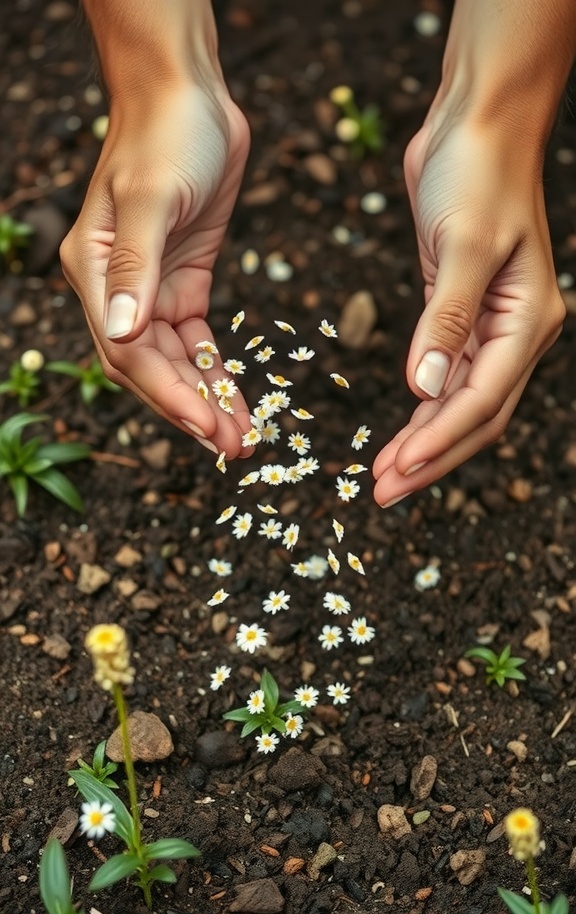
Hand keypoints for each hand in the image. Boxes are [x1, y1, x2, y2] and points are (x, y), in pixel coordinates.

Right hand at [60, 82, 251, 457]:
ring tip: (241, 436)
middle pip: (149, 368)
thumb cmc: (166, 135)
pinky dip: (215, 370)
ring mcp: (150, 287)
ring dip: (206, 398)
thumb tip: (123, 335)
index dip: (168, 396)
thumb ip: (137, 269)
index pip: (127, 353)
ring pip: (175, 361)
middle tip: (233, 447)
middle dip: (191, 409)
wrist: (191, 95)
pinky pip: (197, 340)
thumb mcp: (153, 199)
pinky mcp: (184, 280)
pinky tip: (235, 398)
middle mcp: (117, 288)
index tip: (208, 428)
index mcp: (96, 273)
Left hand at [373, 114, 564, 505]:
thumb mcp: (462, 245)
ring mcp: (492, 325)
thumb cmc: (477, 171)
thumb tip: (425, 387)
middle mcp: (515, 331)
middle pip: (476, 417)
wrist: (477, 122)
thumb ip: (445, 321)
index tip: (394, 474)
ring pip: (462, 403)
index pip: (480, 401)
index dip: (437, 443)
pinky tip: (402, 430)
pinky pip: (448, 376)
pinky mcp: (463, 312)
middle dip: (430, 458)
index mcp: (526, 321)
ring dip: (425, 441)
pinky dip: (425, 407)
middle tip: (382, 493)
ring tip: (384, 475)